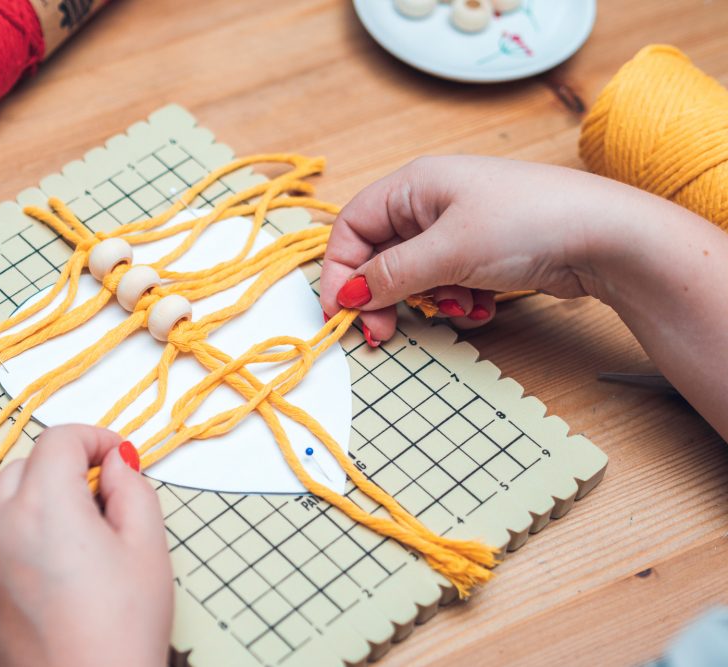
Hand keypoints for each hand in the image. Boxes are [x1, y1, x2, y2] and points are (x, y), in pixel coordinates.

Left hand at [0, 425, 172, 666]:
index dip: (94, 438)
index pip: (59, 439)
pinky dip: (9, 542)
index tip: (117, 457)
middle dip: (62, 471)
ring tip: (71, 542)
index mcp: (44, 504)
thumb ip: (132, 489)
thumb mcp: (147, 549)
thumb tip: (115, 463)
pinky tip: (43, 575)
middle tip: (100, 501)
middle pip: (25, 467)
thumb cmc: (121, 633)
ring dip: (32, 505)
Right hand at [321, 155, 727, 438]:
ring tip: (462, 308)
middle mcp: (431, 202)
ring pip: (414, 275)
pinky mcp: (483, 252)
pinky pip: (447, 283)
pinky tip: (483, 306)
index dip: (341, 270)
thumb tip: (349, 294)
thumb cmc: (528, 222)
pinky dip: (458, 301)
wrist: (608, 236)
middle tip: (385, 332)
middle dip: (385, 296)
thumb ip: (391, 274)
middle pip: (381, 255)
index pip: (352, 227)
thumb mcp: (448, 251)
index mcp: (415, 185)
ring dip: (429, 301)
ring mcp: (459, 227)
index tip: (343, 312)